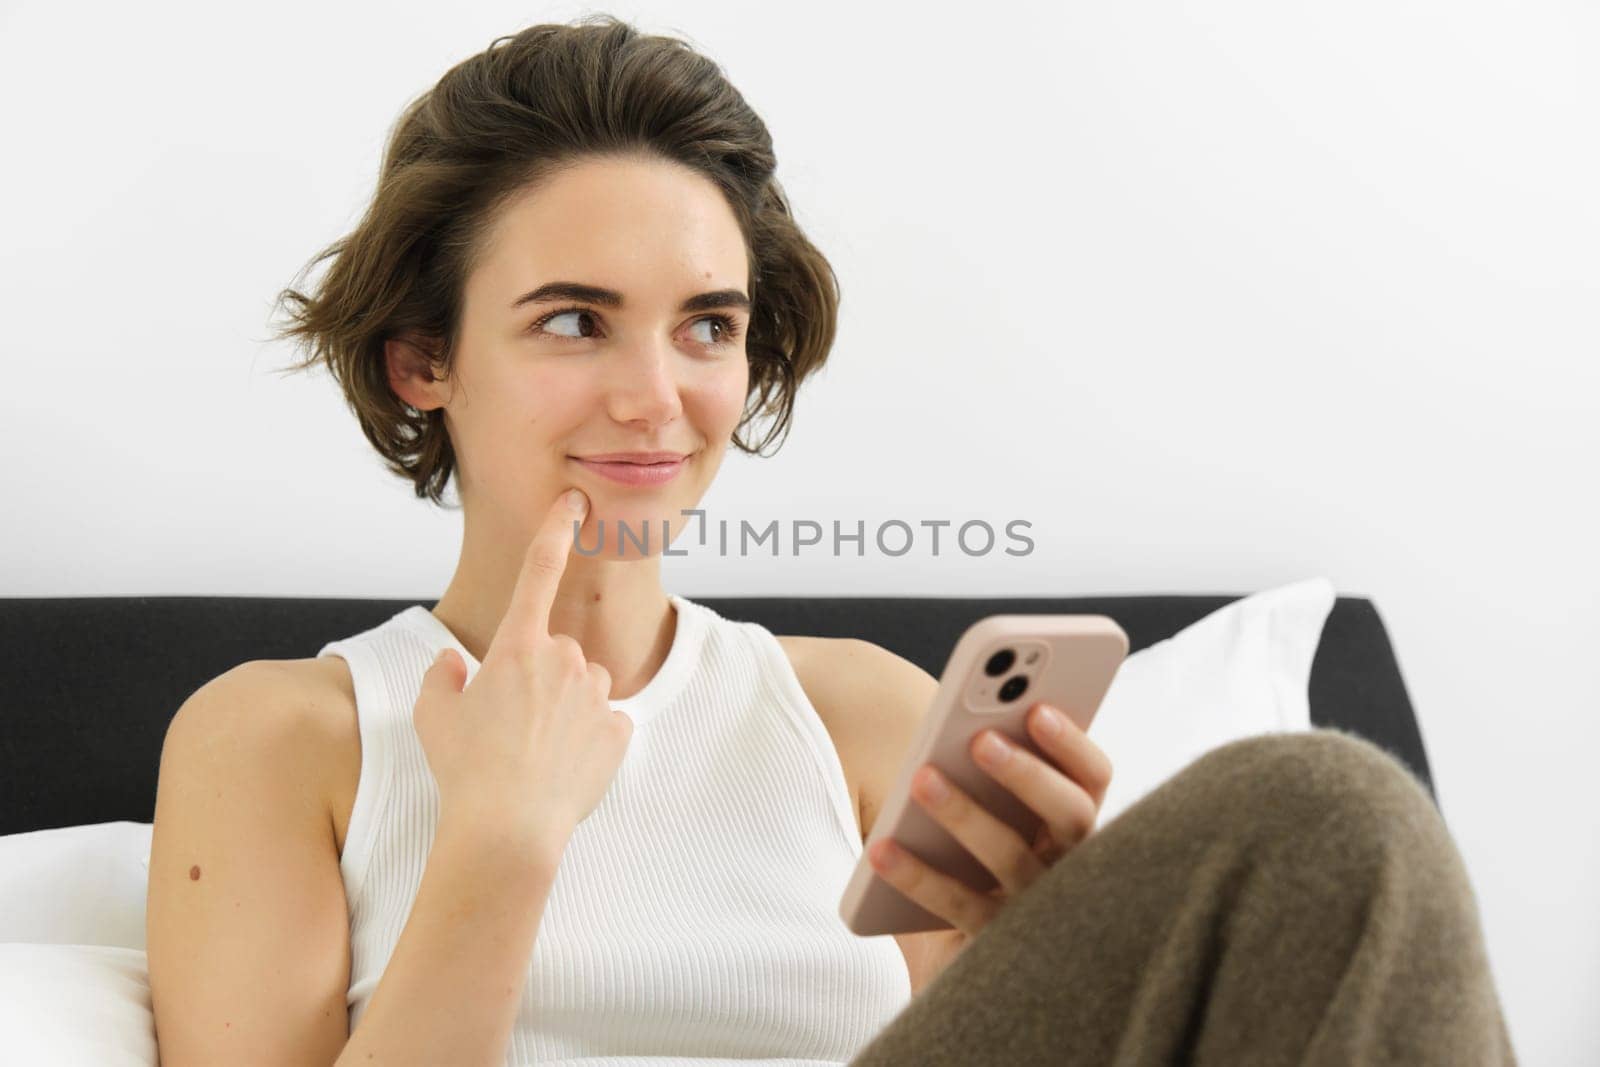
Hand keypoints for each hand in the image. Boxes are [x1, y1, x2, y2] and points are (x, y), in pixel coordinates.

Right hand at [413, 486, 632, 842]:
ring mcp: (597, 695)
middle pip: (557, 653)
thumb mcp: (432, 718)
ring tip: (535, 753)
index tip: (574, 502)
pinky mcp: (620, 730)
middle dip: (539, 678)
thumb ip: (440, 679)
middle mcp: (564, 660)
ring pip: (585, 687)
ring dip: (566, 708)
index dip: (556, 531)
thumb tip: (452, 666)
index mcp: (517, 647)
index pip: (538, 571)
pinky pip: (605, 725)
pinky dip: (588, 741)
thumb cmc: (465, 771)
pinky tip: (562, 769)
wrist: (508, 830)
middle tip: (510, 727)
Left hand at [866, 702, 1112, 982]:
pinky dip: (917, 876)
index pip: (1094, 779)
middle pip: (1071, 816)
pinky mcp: (997, 948)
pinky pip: (957, 907)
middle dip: (1027, 774)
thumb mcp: (991, 820)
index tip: (1037, 706)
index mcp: (1074, 826)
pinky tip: (879, 848)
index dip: (1072, 743)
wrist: (967, 979)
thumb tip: (954, 724)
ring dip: (967, 814)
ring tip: (922, 777)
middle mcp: (1072, 869)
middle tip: (980, 739)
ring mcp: (1039, 912)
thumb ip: (988, 777)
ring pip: (1012, 858)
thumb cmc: (977, 873)